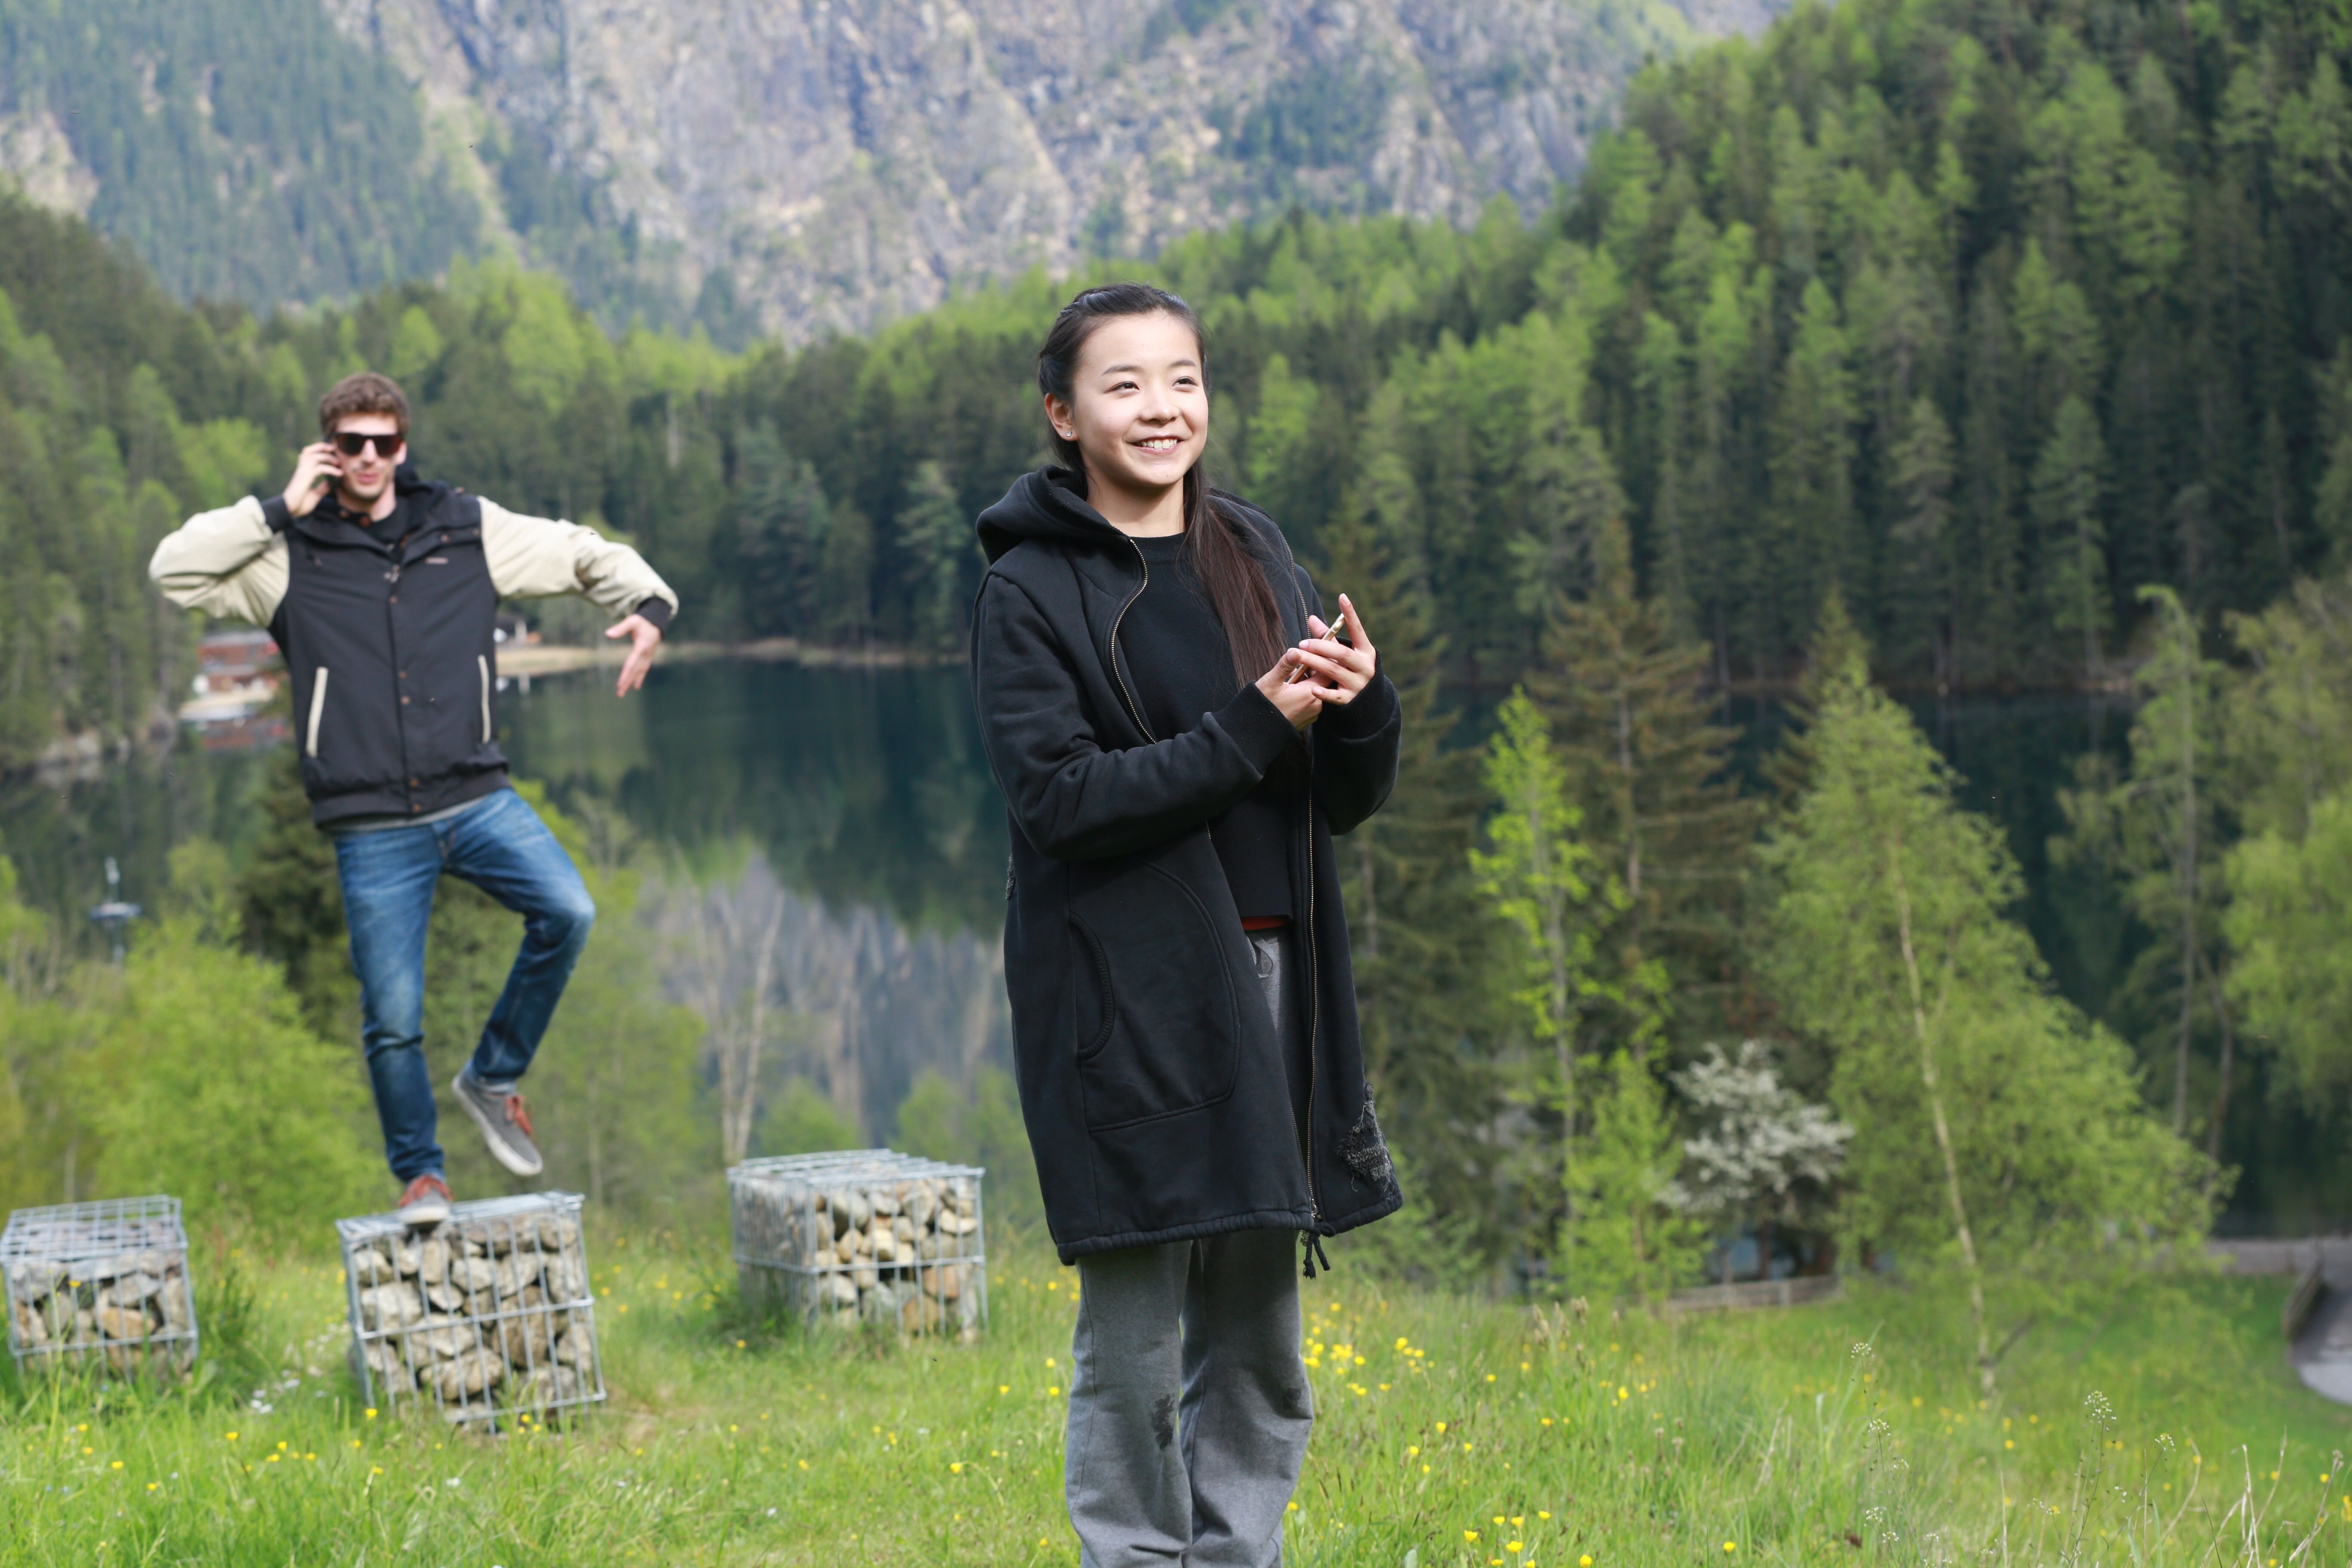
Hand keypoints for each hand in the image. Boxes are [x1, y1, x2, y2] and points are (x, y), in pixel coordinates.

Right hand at [282, 443, 341, 517]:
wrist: (289, 511)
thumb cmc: (299, 504)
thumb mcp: (314, 495)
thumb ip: (321, 488)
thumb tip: (330, 483)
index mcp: (302, 472)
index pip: (308, 454)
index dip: (318, 449)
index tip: (332, 451)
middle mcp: (301, 470)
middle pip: (308, 451)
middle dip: (322, 447)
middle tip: (335, 450)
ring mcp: (302, 473)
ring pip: (314, 456)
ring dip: (328, 457)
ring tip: (338, 463)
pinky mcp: (304, 478)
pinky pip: (319, 468)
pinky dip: (331, 469)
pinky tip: (339, 474)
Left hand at [606, 613, 662, 695]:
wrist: (657, 621)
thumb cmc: (642, 621)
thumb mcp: (632, 621)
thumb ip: (620, 628)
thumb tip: (607, 634)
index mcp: (641, 647)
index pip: (631, 665)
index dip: (625, 676)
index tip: (620, 685)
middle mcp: (646, 654)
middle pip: (635, 671)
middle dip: (627, 682)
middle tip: (619, 694)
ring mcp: (649, 656)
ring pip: (640, 672)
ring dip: (632, 682)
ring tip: (624, 691)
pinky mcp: (649, 656)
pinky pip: (644, 669)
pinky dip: (640, 677)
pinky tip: (636, 685)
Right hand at [1255, 650, 1326, 728]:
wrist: (1258, 732)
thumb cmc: (1264, 707)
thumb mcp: (1271, 682)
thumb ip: (1285, 665)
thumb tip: (1295, 651)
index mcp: (1309, 694)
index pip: (1327, 671)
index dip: (1321, 659)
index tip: (1311, 653)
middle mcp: (1316, 705)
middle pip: (1323, 681)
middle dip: (1312, 670)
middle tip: (1298, 663)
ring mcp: (1313, 714)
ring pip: (1317, 691)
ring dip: (1308, 682)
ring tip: (1291, 677)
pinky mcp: (1308, 719)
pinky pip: (1312, 701)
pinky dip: (1306, 693)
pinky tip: (1292, 690)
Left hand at [1285, 594, 1376, 708]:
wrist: (1366, 701)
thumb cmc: (1350, 669)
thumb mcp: (1344, 653)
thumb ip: (1329, 638)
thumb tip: (1312, 618)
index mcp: (1365, 651)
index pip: (1358, 630)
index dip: (1350, 614)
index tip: (1342, 597)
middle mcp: (1365, 666)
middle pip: (1341, 653)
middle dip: (1320, 646)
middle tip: (1301, 643)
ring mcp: (1358, 684)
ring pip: (1333, 671)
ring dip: (1314, 663)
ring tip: (1298, 657)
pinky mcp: (1349, 700)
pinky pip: (1335, 696)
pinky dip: (1324, 692)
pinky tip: (1312, 688)